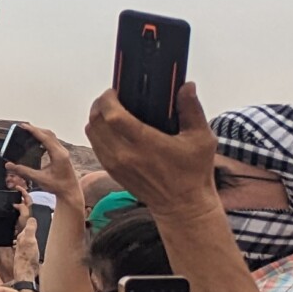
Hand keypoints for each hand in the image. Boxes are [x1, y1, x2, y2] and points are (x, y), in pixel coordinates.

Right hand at [21, 125, 82, 204]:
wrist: (70, 192)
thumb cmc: (57, 186)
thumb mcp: (39, 179)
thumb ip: (23, 171)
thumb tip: (9, 165)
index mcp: (58, 155)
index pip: (45, 138)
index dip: (33, 131)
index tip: (23, 126)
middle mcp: (62, 151)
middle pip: (49, 134)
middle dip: (36, 129)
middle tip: (23, 127)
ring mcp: (63, 152)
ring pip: (52, 137)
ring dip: (40, 133)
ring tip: (28, 132)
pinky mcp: (62, 155)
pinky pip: (53, 142)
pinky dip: (44, 138)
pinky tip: (37, 142)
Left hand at [85, 83, 219, 220]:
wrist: (182, 206)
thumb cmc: (194, 172)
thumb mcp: (201, 139)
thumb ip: (192, 109)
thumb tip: (187, 85)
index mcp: (145, 143)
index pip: (112, 115)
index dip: (107, 99)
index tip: (114, 91)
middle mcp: (124, 154)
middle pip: (96, 121)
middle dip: (99, 104)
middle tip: (112, 97)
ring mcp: (115, 164)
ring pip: (91, 133)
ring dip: (96, 118)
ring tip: (110, 110)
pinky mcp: (112, 171)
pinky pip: (95, 146)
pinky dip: (97, 133)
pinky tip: (110, 128)